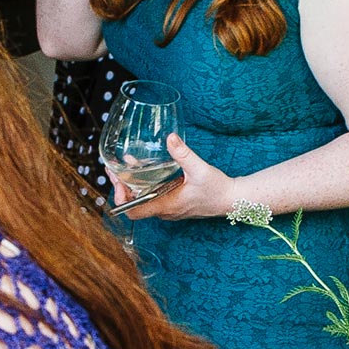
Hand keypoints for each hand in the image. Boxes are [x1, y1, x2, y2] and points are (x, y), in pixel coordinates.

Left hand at [114, 132, 237, 220]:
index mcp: (167, 205)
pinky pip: (154, 198)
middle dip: (124, 187)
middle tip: (116, 170)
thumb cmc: (217, 188)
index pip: (133, 211)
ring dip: (134, 186)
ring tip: (127, 168)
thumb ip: (183, 154)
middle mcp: (165, 210)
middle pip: (134, 205)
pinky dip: (146, 187)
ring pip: (144, 201)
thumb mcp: (200, 169)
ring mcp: (170, 209)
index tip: (118, 181)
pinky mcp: (175, 204)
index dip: (121, 198)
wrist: (232, 199)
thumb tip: (170, 137)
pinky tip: (147, 171)